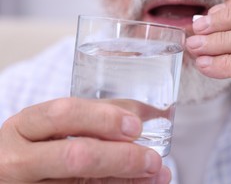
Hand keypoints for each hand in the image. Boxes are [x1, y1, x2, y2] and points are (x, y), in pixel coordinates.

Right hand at [0, 98, 170, 182]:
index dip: (103, 119)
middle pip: (75, 155)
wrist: (14, 172)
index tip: (135, 126)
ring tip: (158, 173)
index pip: (63, 114)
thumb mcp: (55, 124)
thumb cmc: (39, 142)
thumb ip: (95, 116)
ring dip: (128, 178)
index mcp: (25, 126)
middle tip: (152, 158)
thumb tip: (147, 112)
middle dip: (121, 156)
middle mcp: (20, 159)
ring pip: (82, 183)